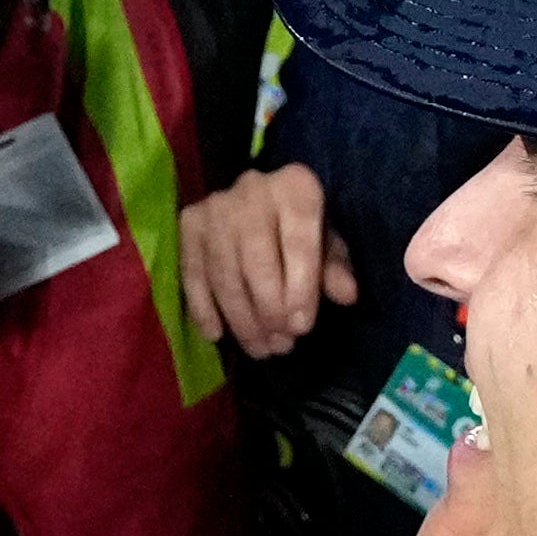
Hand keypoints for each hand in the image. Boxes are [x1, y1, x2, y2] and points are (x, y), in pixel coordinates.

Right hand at [179, 162, 352, 360]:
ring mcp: (214, 207)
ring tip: (260, 348)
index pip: (297, 242)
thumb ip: (335, 269)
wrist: (261, 201)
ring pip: (224, 273)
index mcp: (295, 187)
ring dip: (241, 319)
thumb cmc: (301, 228)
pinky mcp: (189, 224)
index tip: (301, 329)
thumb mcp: (327, 244)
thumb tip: (347, 295)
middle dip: (268, 311)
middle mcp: (252, 189)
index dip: (300, 289)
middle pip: (256, 261)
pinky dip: (203, 308)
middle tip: (280, 345)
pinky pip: (192, 274)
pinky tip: (217, 335)